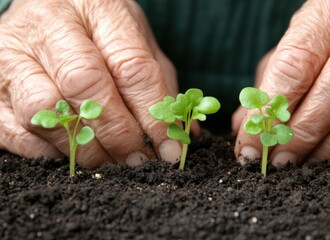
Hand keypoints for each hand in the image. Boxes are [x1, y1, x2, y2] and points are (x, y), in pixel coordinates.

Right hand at [0, 0, 179, 167]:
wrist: (48, 9)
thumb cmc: (101, 30)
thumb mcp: (138, 42)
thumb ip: (160, 84)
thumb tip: (184, 134)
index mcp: (98, 9)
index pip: (131, 67)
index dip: (154, 116)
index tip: (170, 149)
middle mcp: (50, 25)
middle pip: (85, 86)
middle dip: (118, 134)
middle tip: (139, 161)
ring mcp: (12, 52)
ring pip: (43, 108)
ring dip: (81, 147)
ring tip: (109, 162)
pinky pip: (12, 127)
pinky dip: (45, 151)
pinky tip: (70, 154)